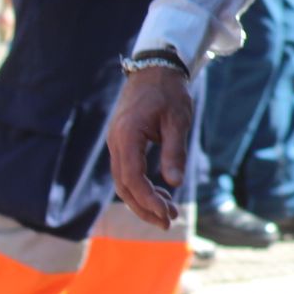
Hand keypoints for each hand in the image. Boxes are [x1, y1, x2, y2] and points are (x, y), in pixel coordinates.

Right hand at [106, 69, 194, 228]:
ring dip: (144, 200)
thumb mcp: (178, 121)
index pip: (132, 178)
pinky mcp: (123, 144)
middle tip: (169, 222)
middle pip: (124, 186)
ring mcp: (117, 144)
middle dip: (145, 207)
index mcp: (127, 135)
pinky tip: (161, 195)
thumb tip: (175, 183)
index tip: (167, 213)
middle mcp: (116, 142)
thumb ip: (174, 151)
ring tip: (168, 214)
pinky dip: (142, 187)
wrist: (155, 70)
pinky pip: (128, 172)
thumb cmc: (169, 93)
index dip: (148, 199)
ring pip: (124, 182)